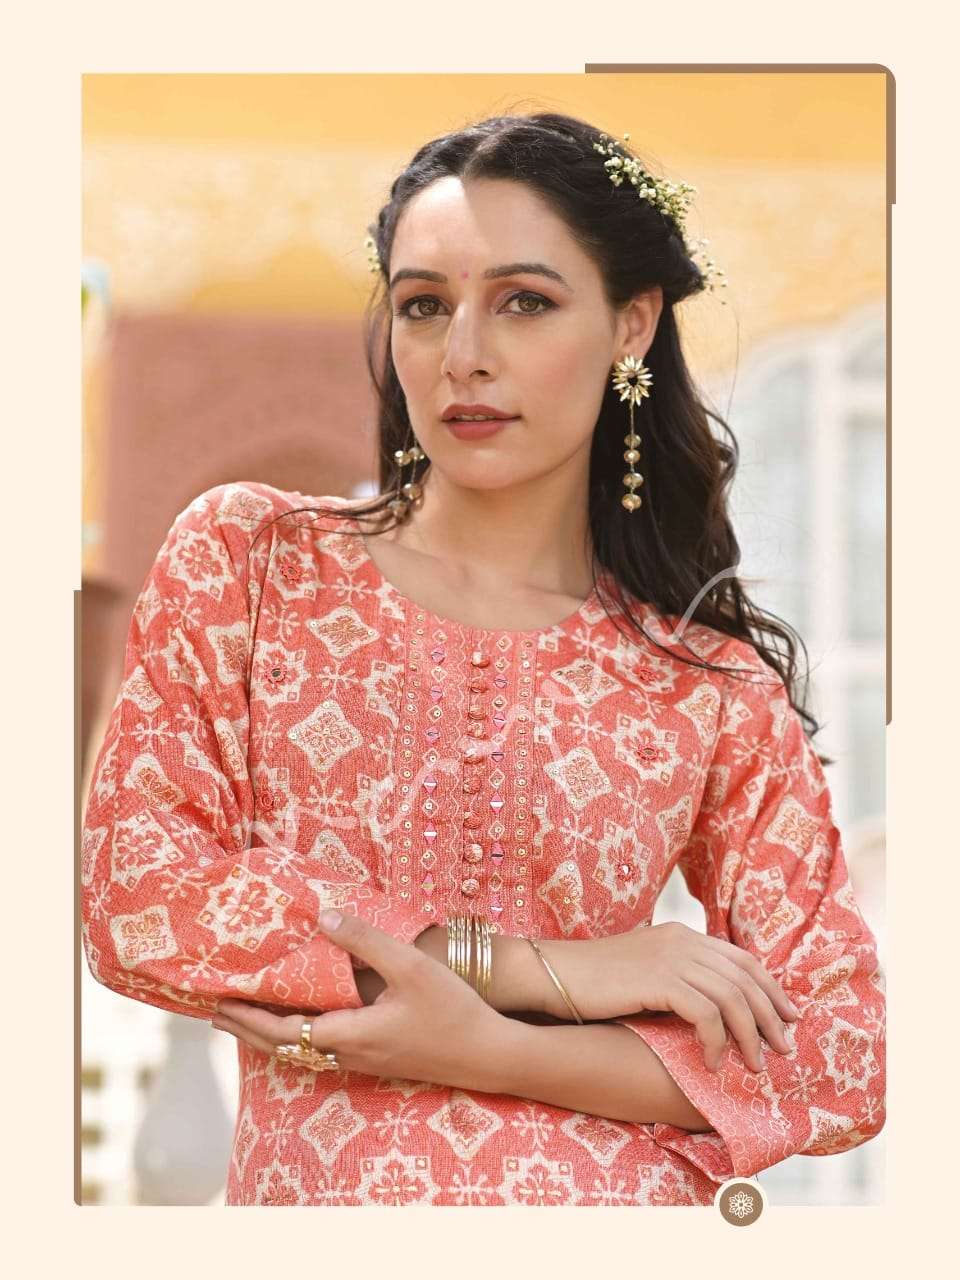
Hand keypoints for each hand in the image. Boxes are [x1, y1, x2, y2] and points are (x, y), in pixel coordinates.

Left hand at [211, 909, 512, 1090]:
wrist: (488, 1055)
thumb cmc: (451, 1009)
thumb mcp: (410, 967)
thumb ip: (367, 941)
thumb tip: (324, 917)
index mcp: (349, 1033)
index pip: (282, 1031)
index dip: (248, 1018)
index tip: (219, 1003)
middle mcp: (348, 1054)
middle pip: (284, 1047)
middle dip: (247, 1029)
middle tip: (216, 1012)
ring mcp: (363, 1060)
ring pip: (303, 1050)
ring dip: (270, 1033)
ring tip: (247, 1015)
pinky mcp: (377, 1059)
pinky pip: (322, 1048)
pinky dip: (298, 1035)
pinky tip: (302, 1019)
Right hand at [540, 922, 801, 1072]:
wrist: (551, 974)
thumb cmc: (591, 982)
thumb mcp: (642, 972)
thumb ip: (674, 978)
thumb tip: (707, 1008)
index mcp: (681, 935)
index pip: (742, 959)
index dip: (771, 989)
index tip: (788, 1018)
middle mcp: (682, 940)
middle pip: (745, 977)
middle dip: (771, 1016)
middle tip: (785, 1049)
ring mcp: (670, 957)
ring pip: (732, 997)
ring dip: (750, 1035)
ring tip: (754, 1065)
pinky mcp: (658, 980)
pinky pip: (706, 1013)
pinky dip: (717, 1041)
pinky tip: (712, 1064)